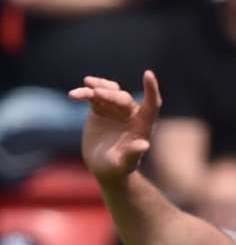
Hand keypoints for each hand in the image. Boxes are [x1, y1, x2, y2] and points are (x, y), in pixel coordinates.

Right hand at [69, 70, 162, 185]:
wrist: (103, 168)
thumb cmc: (118, 169)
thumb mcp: (124, 164)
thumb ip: (133, 155)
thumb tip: (144, 145)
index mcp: (142, 126)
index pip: (152, 104)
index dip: (151, 90)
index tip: (148, 74)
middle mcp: (131, 115)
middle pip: (123, 98)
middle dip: (110, 94)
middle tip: (95, 93)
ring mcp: (115, 111)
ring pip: (108, 92)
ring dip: (97, 88)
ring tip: (86, 86)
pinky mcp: (99, 110)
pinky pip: (93, 96)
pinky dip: (85, 93)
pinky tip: (74, 95)